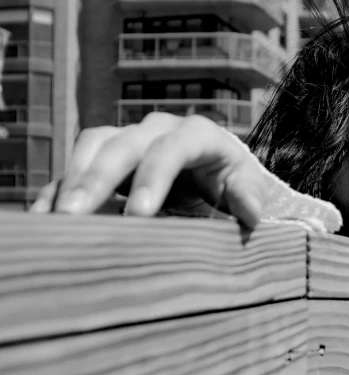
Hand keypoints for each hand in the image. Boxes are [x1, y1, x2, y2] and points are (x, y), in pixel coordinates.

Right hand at [30, 113, 270, 227]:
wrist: (216, 170)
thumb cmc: (233, 180)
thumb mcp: (248, 185)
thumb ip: (249, 195)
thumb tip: (250, 213)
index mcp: (197, 134)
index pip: (172, 149)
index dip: (153, 177)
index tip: (138, 214)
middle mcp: (158, 129)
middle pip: (123, 144)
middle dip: (98, 178)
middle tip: (76, 215)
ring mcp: (128, 138)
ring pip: (94, 145)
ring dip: (74, 179)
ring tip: (58, 218)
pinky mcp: (107, 155)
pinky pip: (78, 163)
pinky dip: (60, 186)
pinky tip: (44, 214)